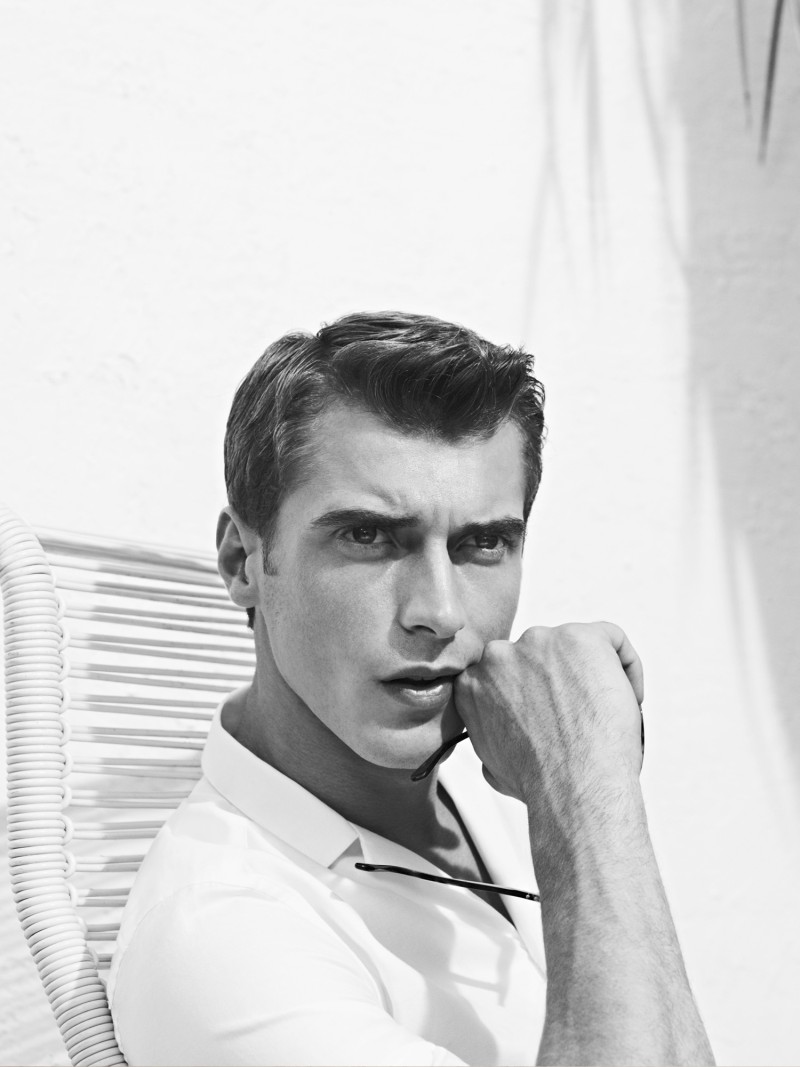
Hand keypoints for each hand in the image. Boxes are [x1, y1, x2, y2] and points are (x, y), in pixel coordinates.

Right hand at [454, 622, 643, 817]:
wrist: (573, 785)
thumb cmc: (540, 781)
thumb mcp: (492, 762)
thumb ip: (491, 736)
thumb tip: (500, 743)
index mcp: (474, 681)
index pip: (504, 672)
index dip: (531, 692)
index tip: (550, 709)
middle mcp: (501, 654)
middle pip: (538, 655)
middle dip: (560, 680)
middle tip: (581, 711)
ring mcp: (541, 642)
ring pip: (574, 647)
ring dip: (590, 673)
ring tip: (605, 710)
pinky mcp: (581, 638)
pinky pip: (611, 638)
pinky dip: (626, 665)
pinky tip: (630, 696)